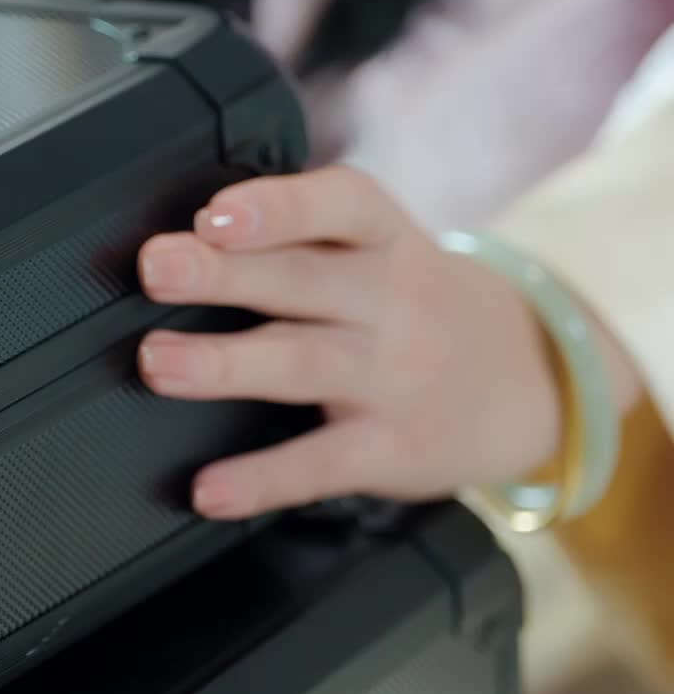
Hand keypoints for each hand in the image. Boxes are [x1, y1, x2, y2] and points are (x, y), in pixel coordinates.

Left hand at [137, 167, 628, 519]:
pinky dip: (264, 478)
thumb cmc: (425, 308)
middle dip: (225, 272)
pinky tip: (212, 488)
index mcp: (388, 240)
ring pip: (304, 363)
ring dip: (226, 364)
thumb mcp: (390, 249)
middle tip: (158, 267)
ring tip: (160, 363)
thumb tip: (190, 237)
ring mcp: (397, 377)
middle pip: (304, 280)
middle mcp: (395, 301)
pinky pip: (322, 463)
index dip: (279, 205)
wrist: (535, 382)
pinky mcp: (394, 447)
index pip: (339, 205)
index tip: (216, 213)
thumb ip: (308, 235)